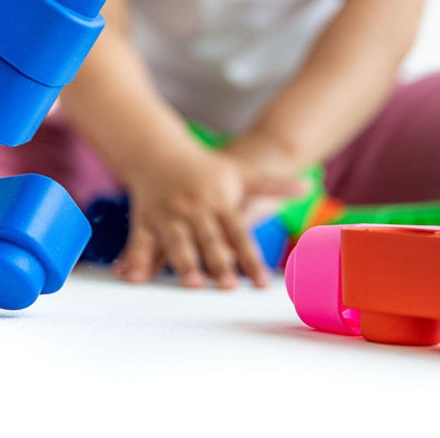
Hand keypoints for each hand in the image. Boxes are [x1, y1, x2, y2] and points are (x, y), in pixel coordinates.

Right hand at [114, 139, 300, 288]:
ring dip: (184, 263)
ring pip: (177, 242)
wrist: (161, 152)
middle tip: (228, 286)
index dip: (251, 259)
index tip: (262, 283)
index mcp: (220, 203)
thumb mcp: (241, 174)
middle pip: (209, 240)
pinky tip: (133, 277)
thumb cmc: (206, 169)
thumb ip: (273, 185)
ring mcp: (168, 215)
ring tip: (192, 283)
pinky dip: (135, 260)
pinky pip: (140, 242)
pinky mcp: (145, 220)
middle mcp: (194, 210)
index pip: (240, 235)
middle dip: (218, 263)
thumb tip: (307, 186)